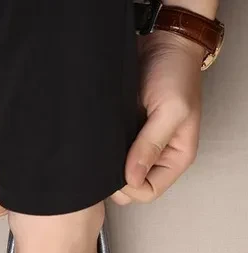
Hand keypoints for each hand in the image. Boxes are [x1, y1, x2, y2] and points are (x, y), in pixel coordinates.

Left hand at [112, 31, 203, 204]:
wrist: (162, 43)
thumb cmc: (174, 73)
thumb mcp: (170, 110)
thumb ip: (151, 145)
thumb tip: (131, 178)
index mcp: (175, 158)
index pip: (149, 192)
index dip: (130, 188)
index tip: (116, 170)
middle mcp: (156, 158)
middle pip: (129, 189)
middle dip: (114, 181)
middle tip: (102, 160)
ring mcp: (137, 148)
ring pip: (115, 175)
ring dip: (105, 167)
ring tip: (99, 149)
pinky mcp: (122, 136)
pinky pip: (107, 156)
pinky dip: (100, 154)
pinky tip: (95, 142)